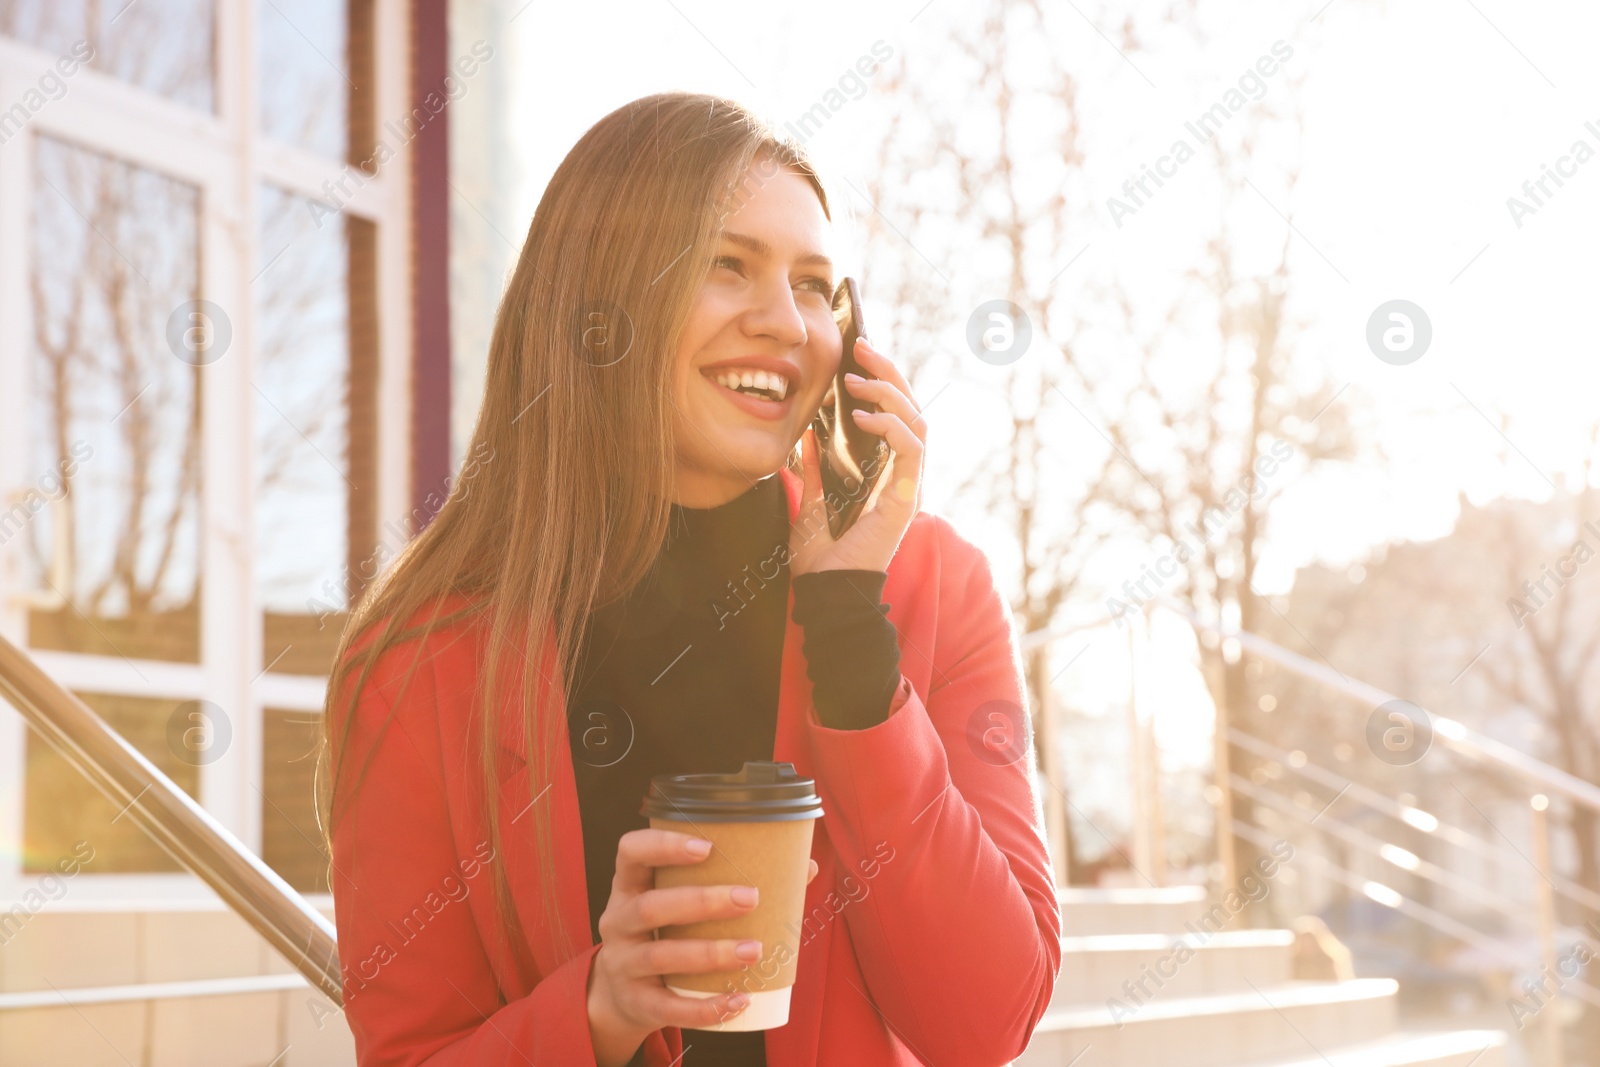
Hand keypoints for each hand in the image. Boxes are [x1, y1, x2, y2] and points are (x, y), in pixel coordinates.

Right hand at [586, 828, 818, 1066]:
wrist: (622, 993)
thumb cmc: (667, 932)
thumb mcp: (679, 903)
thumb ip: (731, 881)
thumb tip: (805, 866)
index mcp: (629, 885)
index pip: (631, 852)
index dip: (664, 845)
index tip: (707, 847)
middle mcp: (617, 920)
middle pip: (651, 907)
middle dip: (702, 901)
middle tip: (751, 898)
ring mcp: (622, 963)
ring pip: (661, 956)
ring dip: (710, 953)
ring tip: (754, 951)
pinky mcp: (636, 1002)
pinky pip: (668, 1007)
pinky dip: (706, 1007)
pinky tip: (740, 1000)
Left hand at [790, 337, 926, 575]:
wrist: (825, 591)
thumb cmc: (821, 557)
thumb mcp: (812, 501)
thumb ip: (814, 469)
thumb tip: (807, 434)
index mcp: (884, 473)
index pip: (895, 415)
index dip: (882, 382)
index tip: (856, 356)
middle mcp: (903, 475)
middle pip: (911, 409)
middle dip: (889, 373)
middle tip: (862, 348)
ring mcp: (908, 485)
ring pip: (917, 421)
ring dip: (890, 393)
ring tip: (857, 380)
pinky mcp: (907, 496)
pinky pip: (912, 448)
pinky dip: (892, 426)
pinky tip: (864, 417)